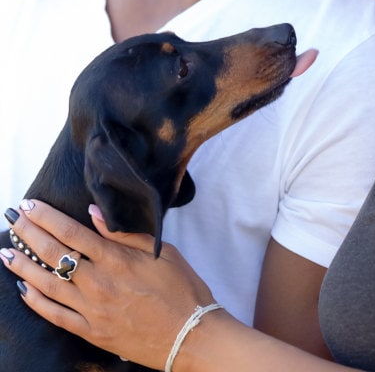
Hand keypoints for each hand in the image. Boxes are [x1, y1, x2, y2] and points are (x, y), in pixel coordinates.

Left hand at [1, 200, 214, 367]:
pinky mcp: (91, 331)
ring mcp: (92, 309)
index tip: (29, 205)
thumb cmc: (181, 288)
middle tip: (12, 219)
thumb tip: (95, 214)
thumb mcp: (160, 251)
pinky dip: (36, 301)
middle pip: (54, 254)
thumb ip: (124, 234)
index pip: (72, 232)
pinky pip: (55, 315)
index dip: (47, 217)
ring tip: (6, 251)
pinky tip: (24, 288)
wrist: (190, 335)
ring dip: (23, 265)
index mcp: (117, 259)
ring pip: (47, 284)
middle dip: (29, 234)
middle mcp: (98, 282)